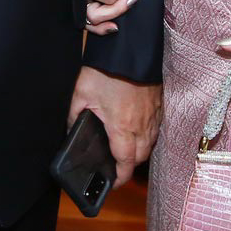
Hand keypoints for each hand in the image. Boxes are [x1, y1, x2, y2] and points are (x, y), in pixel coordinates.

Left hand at [68, 67, 161, 181]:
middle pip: (140, 157)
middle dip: (128, 166)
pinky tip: (137, 130)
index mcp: (122, 127)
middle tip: (115, 167)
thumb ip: (74, 116)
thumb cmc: (106, 70)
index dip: (119, 178)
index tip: (111, 183)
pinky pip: (157, 129)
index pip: (125, 163)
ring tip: (125, 150)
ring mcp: (154, 115)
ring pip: (150, 144)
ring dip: (139, 152)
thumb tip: (70, 132)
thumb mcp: (81, 93)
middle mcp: (142, 126)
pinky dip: (148, 136)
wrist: (132, 47)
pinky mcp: (159, 104)